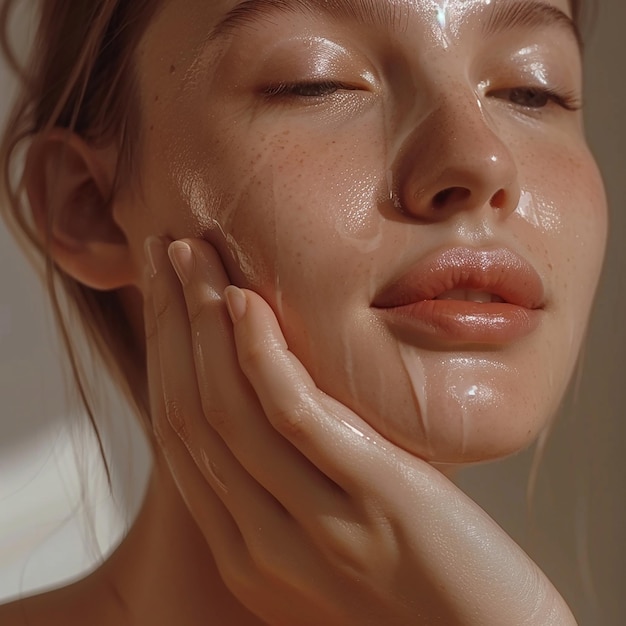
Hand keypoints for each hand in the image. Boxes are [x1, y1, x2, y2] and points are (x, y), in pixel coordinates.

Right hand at [143, 236, 575, 625]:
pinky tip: (246, 303)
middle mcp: (262, 542)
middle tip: (166, 254)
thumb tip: (282, 403)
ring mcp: (314, 525)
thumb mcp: (333, 529)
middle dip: (172, 324)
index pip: (183, 438)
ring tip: (196, 256)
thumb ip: (297, 482)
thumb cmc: (422, 579)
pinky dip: (262, 356)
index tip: (166, 293)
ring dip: (203, 323)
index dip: (167, 355)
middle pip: (192, 414)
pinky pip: (294, 418)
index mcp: (247, 550)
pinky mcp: (374, 500)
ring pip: (229, 410)